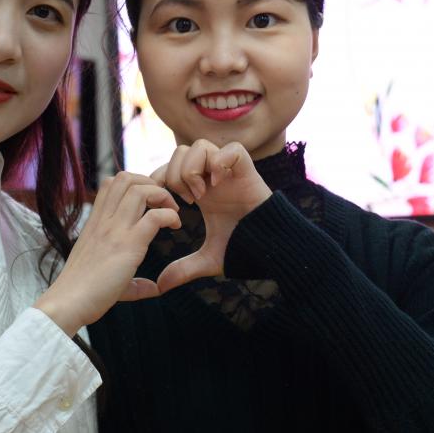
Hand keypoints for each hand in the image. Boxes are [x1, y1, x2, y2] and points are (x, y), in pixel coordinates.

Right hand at [35, 172, 180, 334]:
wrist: (68, 303)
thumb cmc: (82, 293)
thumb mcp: (105, 276)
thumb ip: (133, 281)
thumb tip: (154, 288)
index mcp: (95, 222)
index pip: (110, 183)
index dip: (133, 183)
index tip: (149, 201)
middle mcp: (104, 220)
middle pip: (125, 178)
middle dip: (150, 182)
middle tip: (163, 202)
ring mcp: (115, 230)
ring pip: (140, 190)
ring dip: (162, 195)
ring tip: (172, 212)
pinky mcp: (128, 245)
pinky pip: (154, 216)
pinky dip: (170, 215)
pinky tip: (175, 227)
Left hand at [151, 140, 271, 292]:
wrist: (272, 246)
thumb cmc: (244, 247)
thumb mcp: (207, 259)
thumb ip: (184, 268)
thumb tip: (161, 287)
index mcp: (199, 190)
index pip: (169, 168)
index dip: (163, 181)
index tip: (172, 206)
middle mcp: (211, 176)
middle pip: (180, 151)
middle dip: (176, 174)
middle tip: (187, 199)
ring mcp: (228, 170)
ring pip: (199, 145)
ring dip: (193, 168)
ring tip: (201, 193)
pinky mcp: (247, 168)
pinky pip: (230, 148)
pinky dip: (220, 162)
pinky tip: (218, 184)